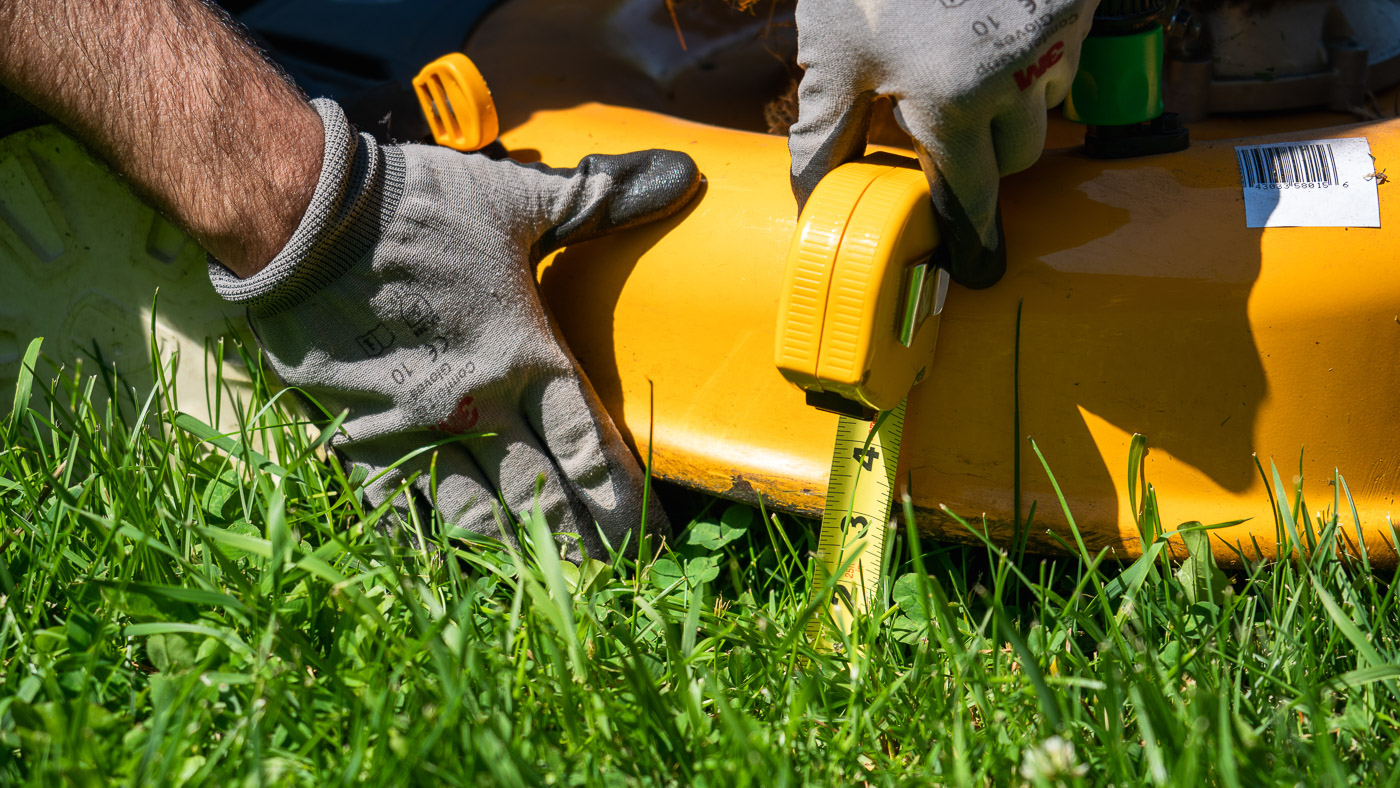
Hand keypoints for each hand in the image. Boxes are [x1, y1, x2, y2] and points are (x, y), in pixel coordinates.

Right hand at [210, 100, 700, 554]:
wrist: (303, 217)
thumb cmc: (420, 207)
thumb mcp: (518, 203)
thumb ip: (601, 202)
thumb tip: (682, 174)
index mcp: (525, 355)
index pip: (589, 446)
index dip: (626, 497)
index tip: (655, 537)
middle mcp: (477, 407)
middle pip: (544, 498)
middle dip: (586, 545)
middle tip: (620, 581)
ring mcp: (416, 431)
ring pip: (478, 518)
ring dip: (520, 557)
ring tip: (557, 592)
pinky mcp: (360, 438)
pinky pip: (402, 510)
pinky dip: (431, 547)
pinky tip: (455, 575)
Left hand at [788, 0, 1095, 287]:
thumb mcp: (835, 50)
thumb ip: (826, 128)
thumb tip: (815, 197)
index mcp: (953, 101)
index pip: (973, 195)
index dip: (974, 232)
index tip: (981, 266)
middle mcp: (1017, 79)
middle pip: (1015, 158)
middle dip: (984, 150)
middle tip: (947, 117)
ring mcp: (1057, 39)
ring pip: (1043, 107)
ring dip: (1012, 100)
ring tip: (965, 54)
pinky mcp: (1077, 5)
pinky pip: (1063, 56)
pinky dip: (1034, 54)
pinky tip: (994, 24)